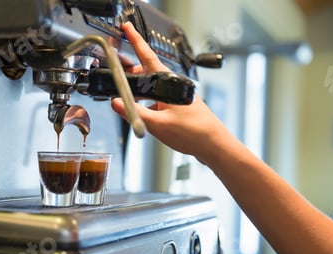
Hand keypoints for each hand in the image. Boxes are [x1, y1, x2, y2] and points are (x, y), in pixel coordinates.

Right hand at [112, 22, 230, 161]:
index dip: (135, 41)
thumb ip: (134, 113)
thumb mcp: (157, 124)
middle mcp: (174, 86)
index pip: (147, 57)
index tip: (126, 28)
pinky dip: (148, 107)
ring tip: (132, 106)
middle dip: (131, 76)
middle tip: (119, 80)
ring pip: (152, 89)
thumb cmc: (193, 133)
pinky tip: (146, 119)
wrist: (214, 146)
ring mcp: (176, 96)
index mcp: (169, 83)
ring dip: (140, 95)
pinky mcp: (179, 107)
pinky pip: (158, 101)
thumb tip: (118, 104)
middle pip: (146, 74)